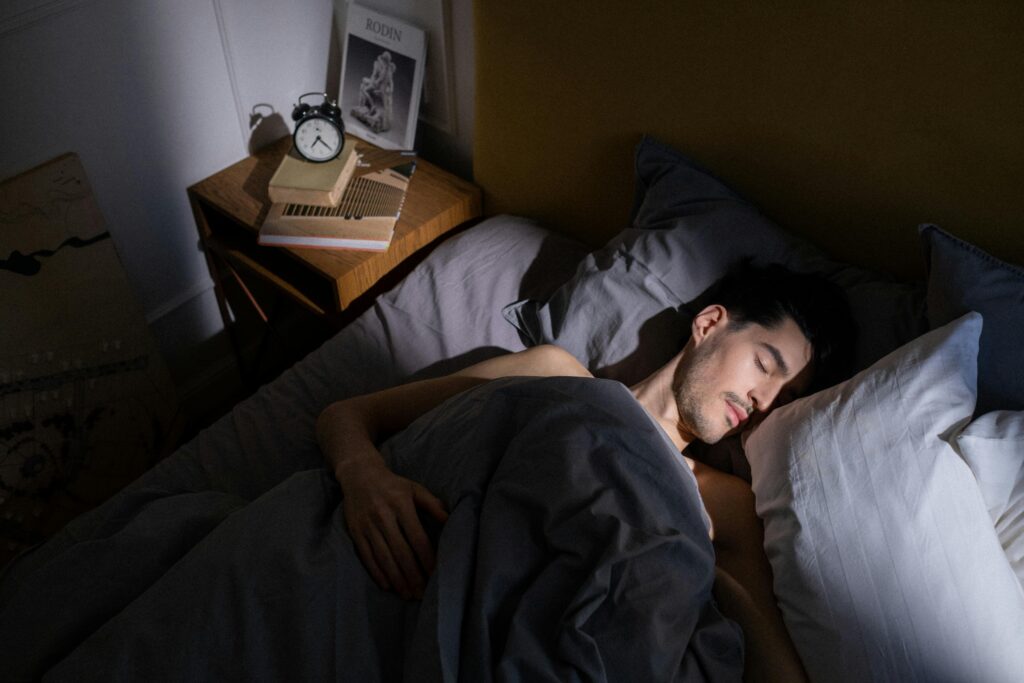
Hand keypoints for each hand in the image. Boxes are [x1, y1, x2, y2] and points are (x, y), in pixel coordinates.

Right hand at [338, 460, 448, 598]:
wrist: (359, 475)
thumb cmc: (393, 484)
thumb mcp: (415, 489)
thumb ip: (434, 505)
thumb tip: (451, 521)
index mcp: (401, 505)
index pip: (418, 538)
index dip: (427, 558)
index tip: (435, 574)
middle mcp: (383, 516)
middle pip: (401, 552)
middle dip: (413, 575)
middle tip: (423, 593)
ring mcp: (367, 525)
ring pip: (384, 558)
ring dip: (397, 579)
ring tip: (408, 594)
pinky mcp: (355, 531)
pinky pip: (366, 556)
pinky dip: (377, 572)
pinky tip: (387, 585)